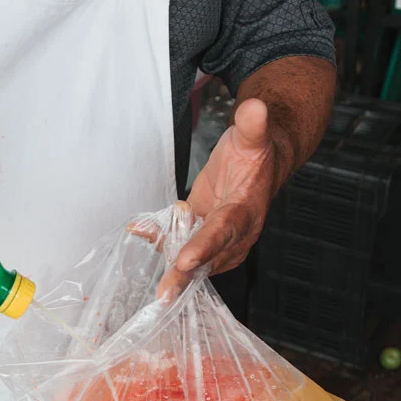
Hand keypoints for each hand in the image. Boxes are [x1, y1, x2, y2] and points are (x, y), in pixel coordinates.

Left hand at [157, 98, 279, 298]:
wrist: (261, 164)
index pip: (224, 231)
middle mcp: (234, 233)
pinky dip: (159, 239)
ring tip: (145, 255)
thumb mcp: (254, 135)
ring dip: (167, 260)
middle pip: (207, 258)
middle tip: (163, 293)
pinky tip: (139, 229)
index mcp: (246, 211)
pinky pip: (179, 244)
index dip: (205, 247)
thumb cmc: (255, 153)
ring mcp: (218, 239)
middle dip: (184, 276)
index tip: (184, 261)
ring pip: (191, 256)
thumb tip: (255, 106)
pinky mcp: (202, 235)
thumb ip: (253, 124)